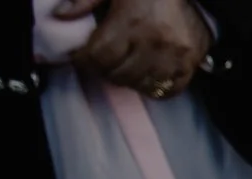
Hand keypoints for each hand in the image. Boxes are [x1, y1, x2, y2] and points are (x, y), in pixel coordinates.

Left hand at [60, 0, 211, 97]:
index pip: (100, 56)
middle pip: (119, 74)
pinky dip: (154, 89)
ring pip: (142, 85)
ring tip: (123, 68)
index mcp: (131, 21)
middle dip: (104, 70)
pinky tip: (145, 77)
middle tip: (101, 61)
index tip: (80, 56)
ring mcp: (175, 56)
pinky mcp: (191, 64)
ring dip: (127, 80)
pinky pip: (169, 91)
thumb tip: (60, 15)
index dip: (84, 60)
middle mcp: (154, 42)